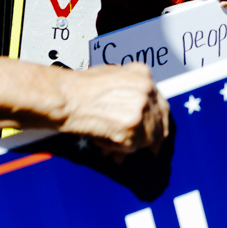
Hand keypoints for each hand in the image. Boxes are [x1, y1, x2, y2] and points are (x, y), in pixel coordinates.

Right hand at [54, 63, 170, 152]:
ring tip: (109, 144)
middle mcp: (146, 91)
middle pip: (157, 124)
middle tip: (148, 151)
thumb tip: (139, 116)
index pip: (161, 105)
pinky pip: (130, 148)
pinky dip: (116, 149)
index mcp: (144, 76)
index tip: (159, 133)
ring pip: (146, 138)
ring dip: (129, 145)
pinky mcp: (130, 128)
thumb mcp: (112, 77)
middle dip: (149, 139)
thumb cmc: (80, 87)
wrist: (65, 96)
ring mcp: (140, 109)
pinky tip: (101, 141)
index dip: (160, 122)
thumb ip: (131, 92)